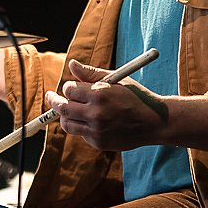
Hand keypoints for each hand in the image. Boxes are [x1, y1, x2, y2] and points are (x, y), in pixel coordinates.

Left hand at [45, 59, 169, 150]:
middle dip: (55, 101)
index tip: (71, 87)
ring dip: (65, 115)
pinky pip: (80, 133)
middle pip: (63, 107)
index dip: (68, 87)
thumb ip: (91, 73)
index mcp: (100, 94)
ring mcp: (97, 130)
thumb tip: (72, 65)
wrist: (154, 122)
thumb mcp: (116, 80)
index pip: (69, 89)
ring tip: (68, 109)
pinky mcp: (99, 142)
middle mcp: (96, 113)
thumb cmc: (135, 97)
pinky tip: (89, 121)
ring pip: (67, 123)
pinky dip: (80, 126)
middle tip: (53, 97)